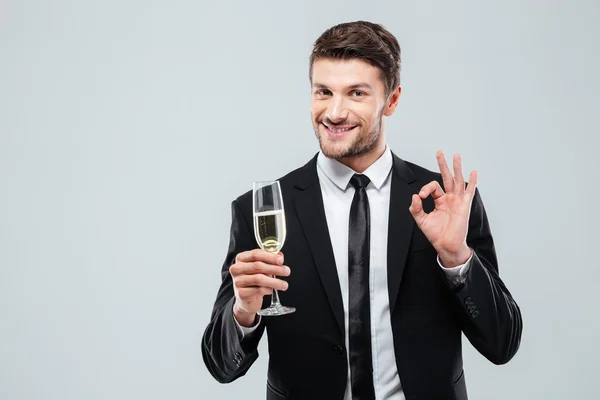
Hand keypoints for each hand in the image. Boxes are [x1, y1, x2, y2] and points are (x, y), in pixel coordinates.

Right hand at [229, 249, 289, 326]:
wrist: (245, 299)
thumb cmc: (254, 279)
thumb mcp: (261, 267)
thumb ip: (270, 259)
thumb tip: (280, 256)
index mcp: (241, 258)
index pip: (255, 254)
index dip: (270, 256)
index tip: (281, 260)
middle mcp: (236, 268)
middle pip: (258, 266)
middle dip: (275, 269)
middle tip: (286, 271)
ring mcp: (237, 281)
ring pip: (259, 279)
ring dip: (275, 281)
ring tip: (284, 284)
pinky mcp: (241, 293)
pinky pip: (258, 290)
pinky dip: (268, 290)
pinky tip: (272, 290)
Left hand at [408, 151, 476, 267]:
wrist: (446, 245)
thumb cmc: (436, 234)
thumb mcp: (421, 220)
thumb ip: (416, 208)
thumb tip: (415, 196)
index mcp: (439, 200)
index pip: (433, 187)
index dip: (426, 189)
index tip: (421, 196)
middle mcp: (449, 198)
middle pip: (446, 177)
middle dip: (443, 165)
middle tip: (439, 152)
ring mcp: (457, 201)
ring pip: (457, 180)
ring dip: (457, 168)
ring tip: (456, 156)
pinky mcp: (464, 205)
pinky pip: (469, 192)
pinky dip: (472, 182)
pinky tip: (473, 172)